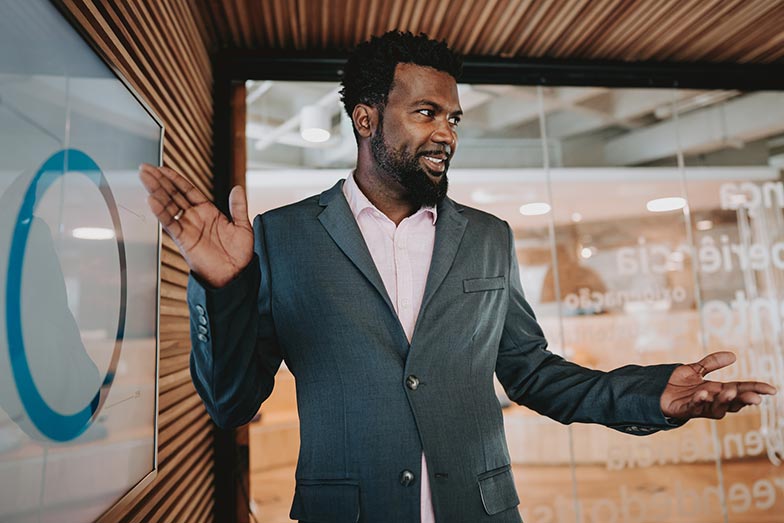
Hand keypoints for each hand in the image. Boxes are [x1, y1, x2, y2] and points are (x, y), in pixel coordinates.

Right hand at [138, 164, 252, 287]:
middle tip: (145, 168)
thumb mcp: (242, 226)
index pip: (188, 190)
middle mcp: (195, 218)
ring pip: (168, 206)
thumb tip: (238, 188)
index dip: (175, 178)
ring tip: (144, 177)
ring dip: (156, 191)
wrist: (236, 274)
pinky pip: (170, 224)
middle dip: (159, 181)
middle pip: (173, 195)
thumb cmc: (240, 253)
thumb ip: (238, 207)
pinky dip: (161, 212)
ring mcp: (188, 228)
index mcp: (208, 211)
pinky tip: (152, 200)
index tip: (162, 168)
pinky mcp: (184, 240)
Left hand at [660, 351, 776, 420]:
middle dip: (744, 399)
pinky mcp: (684, 410)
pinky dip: (700, 402)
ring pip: (717, 408)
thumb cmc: (676, 384)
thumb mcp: (695, 370)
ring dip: (724, 400)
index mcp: (717, 391)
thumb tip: (733, 356)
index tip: (772, 390)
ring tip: (729, 391)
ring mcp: (699, 407)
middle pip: (732, 402)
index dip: (755, 389)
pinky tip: (703, 394)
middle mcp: (711, 401)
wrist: (654, 391)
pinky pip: (694, 408)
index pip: (741, 390)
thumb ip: (711, 363)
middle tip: (755, 397)